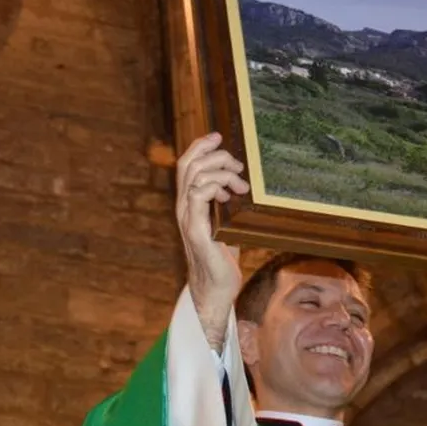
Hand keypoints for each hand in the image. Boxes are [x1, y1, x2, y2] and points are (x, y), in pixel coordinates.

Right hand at [174, 132, 249, 349]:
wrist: (217, 289)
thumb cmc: (223, 258)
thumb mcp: (226, 223)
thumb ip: (226, 203)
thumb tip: (242, 185)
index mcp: (189, 203)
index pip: (186, 164)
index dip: (200, 146)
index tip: (219, 137)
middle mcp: (184, 207)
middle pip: (188, 164)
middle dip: (214, 154)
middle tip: (237, 163)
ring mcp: (187, 218)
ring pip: (194, 176)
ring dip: (220, 172)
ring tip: (240, 184)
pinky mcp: (196, 230)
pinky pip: (198, 196)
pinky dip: (214, 187)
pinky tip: (230, 195)